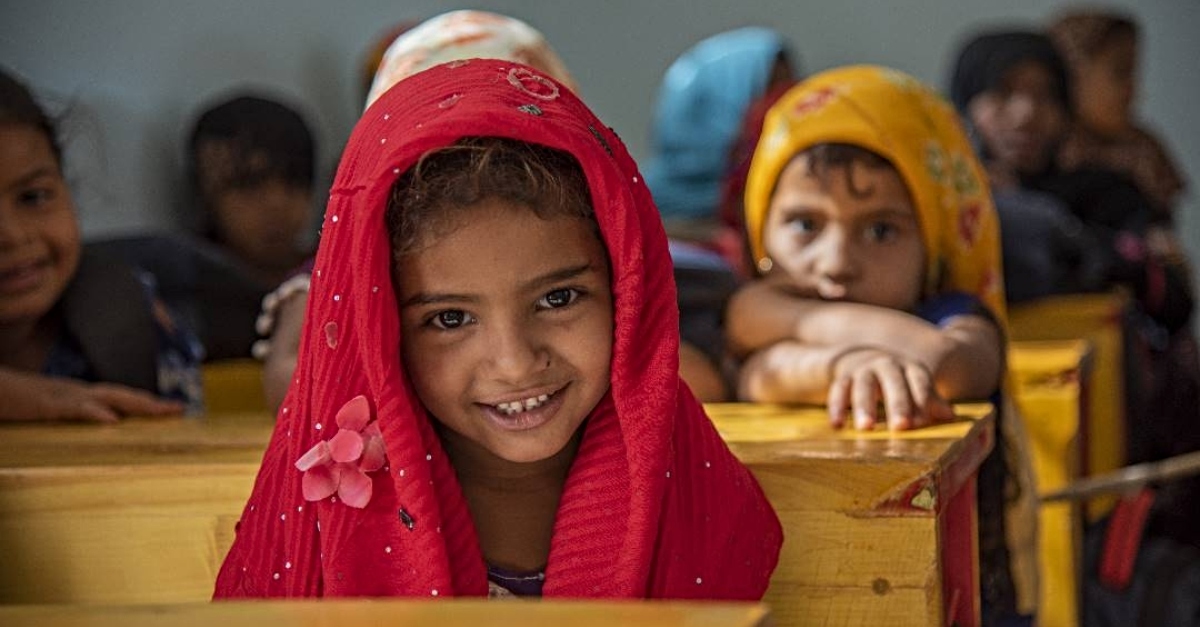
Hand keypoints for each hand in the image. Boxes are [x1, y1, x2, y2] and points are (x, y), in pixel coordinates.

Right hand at [0, 369, 184, 422]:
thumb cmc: (15, 401)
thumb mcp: (48, 412)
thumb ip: (71, 418)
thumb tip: (98, 428)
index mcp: (78, 396)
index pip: (119, 398)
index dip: (146, 403)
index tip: (173, 409)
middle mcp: (76, 392)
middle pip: (122, 394)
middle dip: (152, 402)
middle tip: (180, 409)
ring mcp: (62, 395)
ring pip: (106, 396)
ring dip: (135, 403)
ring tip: (160, 410)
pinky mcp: (44, 403)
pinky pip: (72, 408)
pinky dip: (93, 412)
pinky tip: (111, 420)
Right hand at [827, 347, 954, 430]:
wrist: (860, 357)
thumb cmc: (896, 380)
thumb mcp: (914, 385)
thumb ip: (930, 400)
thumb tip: (949, 416)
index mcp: (909, 367)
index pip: (920, 380)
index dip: (922, 399)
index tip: (922, 421)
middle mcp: (886, 365)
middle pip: (893, 383)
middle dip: (897, 404)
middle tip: (901, 427)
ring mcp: (863, 370)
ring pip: (863, 386)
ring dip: (864, 407)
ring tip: (866, 428)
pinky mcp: (843, 378)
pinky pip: (838, 391)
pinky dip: (836, 408)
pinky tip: (837, 426)